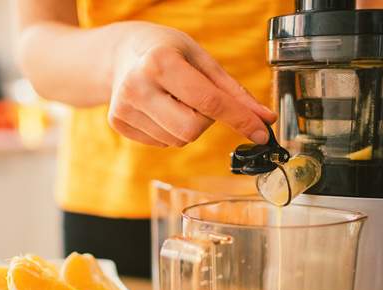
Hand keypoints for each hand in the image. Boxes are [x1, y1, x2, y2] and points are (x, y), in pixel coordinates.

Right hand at [108, 22, 276, 147]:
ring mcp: (124, 108)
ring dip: (187, 126)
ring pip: (178, 140)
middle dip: (205, 121)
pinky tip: (160, 109)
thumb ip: (234, 93)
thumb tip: (265, 120)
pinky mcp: (118, 124)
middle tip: (196, 98)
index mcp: (160, 62)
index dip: (240, 120)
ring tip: (174, 100)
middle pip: (191, 130)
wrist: (122, 53)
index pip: (209, 102)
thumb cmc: (168, 51)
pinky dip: (170, 130)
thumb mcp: (202, 61)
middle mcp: (137, 87)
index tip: (261, 133)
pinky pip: (162, 144)